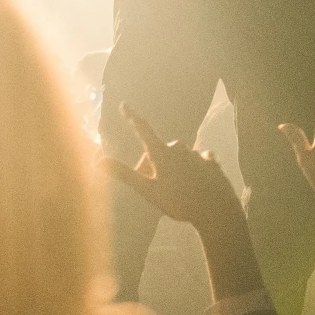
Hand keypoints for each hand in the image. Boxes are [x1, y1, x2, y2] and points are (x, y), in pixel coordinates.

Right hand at [102, 104, 247, 235]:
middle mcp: (180, 148)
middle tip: (154, 191)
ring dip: (173, 170)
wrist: (216, 210)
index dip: (131, 117)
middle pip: (158, 153)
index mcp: (162, 152)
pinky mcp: (211, 161)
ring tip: (177, 193)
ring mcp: (197, 153)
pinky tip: (194, 185)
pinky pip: (196, 162)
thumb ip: (124, 174)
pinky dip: (192, 171)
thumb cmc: (179, 201)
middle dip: (153, 167)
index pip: (142, 129)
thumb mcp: (147, 190)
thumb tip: (98, 161)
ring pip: (178, 159)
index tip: (124, 104)